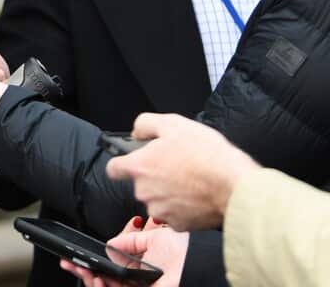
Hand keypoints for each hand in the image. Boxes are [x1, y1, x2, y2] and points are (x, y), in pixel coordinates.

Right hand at [58, 218, 186, 286]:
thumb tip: (111, 244)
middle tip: (70, 262)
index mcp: (141, 265)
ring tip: (82, 269)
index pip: (111, 264)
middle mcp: (137, 279)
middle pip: (103, 276)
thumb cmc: (183, 253)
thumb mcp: (152, 238)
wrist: (195, 265)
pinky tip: (96, 276)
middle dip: (84, 269)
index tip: (79, 254)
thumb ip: (130, 241)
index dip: (94, 260)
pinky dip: (101, 284)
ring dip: (90, 277)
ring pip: (105, 285)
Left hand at [106, 113, 258, 230]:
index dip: (123, 163)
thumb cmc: (208, 156)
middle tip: (177, 165)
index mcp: (139, 167)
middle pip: (141, 183)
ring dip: (169, 192)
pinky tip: (198, 196)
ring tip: (192, 180)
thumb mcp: (174, 124)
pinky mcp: (179, 225)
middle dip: (155, 176)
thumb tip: (137, 131)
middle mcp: (144, 192)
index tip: (133, 161)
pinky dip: (184, 207)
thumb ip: (146, 124)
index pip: (114, 168)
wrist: (236, 187)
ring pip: (158, 200)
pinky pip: (175, 214)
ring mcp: (160, 210)